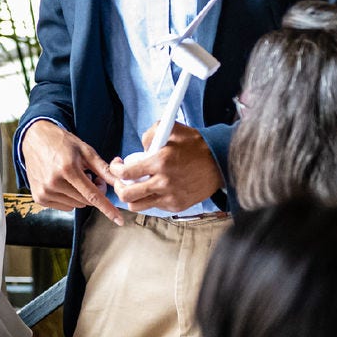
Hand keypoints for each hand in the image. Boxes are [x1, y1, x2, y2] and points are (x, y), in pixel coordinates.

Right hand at [19, 120, 123, 225]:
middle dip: (94, 192)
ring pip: (75, 205)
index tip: (119, 221)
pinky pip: (64, 206)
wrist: (34, 139)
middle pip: (86, 202)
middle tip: (92, 177)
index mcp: (67, 169)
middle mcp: (54, 183)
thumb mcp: (85, 151)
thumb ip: (103, 169)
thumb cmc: (62, 143)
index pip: (92, 195)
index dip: (108, 208)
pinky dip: (69, 198)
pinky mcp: (39, 197)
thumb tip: (119, 183)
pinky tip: (64, 183)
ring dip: (80, 196)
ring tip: (75, 178)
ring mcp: (44, 191)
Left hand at [108, 123, 222, 212]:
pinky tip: (154, 188)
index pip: (125, 173)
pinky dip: (149, 199)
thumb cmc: (196, 145)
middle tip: (122, 180)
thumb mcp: (172, 129)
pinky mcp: (177, 205)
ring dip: (132, 196)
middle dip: (118, 187)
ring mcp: (171, 197)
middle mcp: (164, 183)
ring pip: (137, 206)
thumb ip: (149, 135)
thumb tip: (139, 148)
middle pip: (126, 195)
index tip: (117, 166)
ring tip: (135, 186)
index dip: (115, 170)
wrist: (221, 162)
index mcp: (160, 162)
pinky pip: (154, 207)